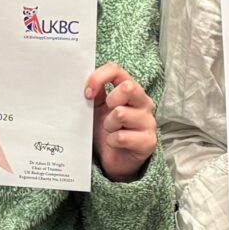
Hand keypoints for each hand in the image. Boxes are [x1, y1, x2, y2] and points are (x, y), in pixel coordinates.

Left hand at [86, 64, 155, 179]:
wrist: (114, 159)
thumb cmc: (107, 129)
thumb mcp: (97, 107)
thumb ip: (95, 91)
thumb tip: (80, 79)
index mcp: (131, 90)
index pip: (116, 70)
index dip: (98, 78)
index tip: (87, 93)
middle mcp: (144, 102)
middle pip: (128, 87)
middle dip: (110, 101)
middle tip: (105, 114)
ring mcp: (149, 121)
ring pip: (121, 114)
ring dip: (108, 125)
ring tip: (110, 131)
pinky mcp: (148, 141)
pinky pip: (122, 137)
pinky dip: (112, 141)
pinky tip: (114, 143)